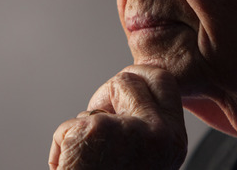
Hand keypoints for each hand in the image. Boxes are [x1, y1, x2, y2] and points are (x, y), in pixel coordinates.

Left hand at [49, 65, 186, 168]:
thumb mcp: (147, 160)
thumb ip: (147, 128)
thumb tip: (127, 91)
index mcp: (174, 141)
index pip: (163, 79)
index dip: (137, 84)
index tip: (121, 102)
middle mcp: (160, 134)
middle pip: (134, 76)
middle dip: (113, 88)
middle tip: (100, 118)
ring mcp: (129, 131)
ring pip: (98, 99)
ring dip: (85, 122)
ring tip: (87, 157)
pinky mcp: (94, 133)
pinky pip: (69, 126)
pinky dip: (62, 146)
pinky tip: (71, 169)